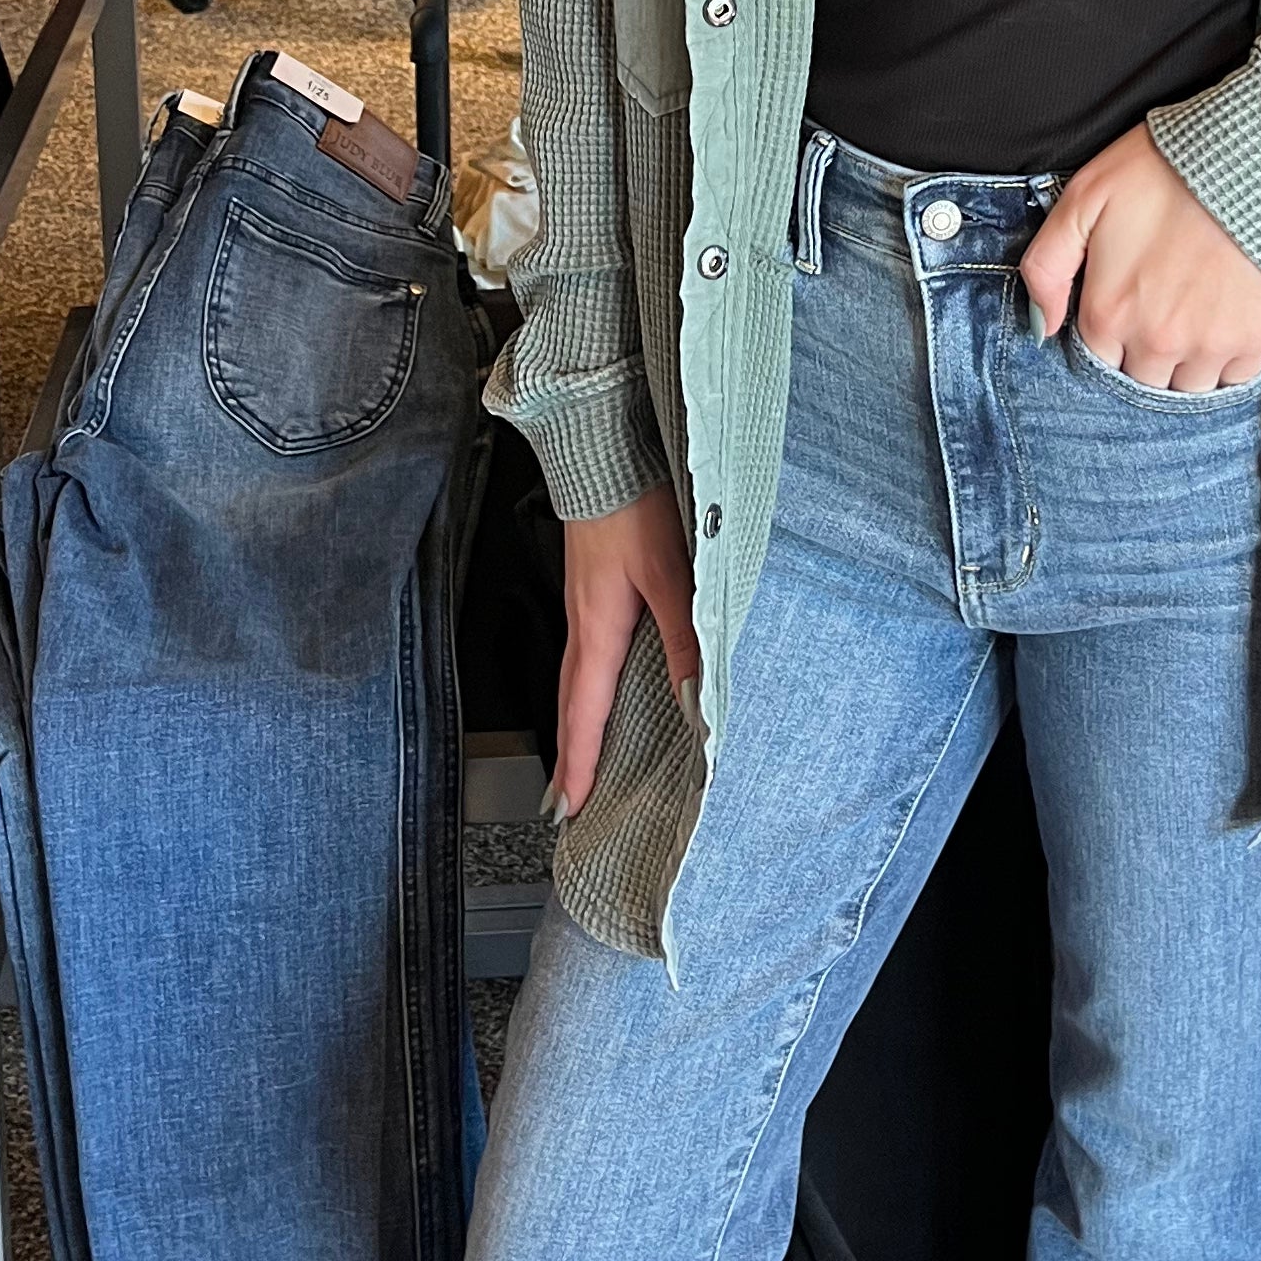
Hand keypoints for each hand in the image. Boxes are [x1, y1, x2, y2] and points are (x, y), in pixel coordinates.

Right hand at [553, 488, 698, 819]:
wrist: (603, 452)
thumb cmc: (633, 506)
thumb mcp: (672, 575)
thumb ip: (684, 636)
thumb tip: (694, 698)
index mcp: (598, 629)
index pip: (585, 713)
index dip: (579, 763)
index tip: (570, 807)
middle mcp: (583, 625)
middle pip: (571, 706)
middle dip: (570, 757)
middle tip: (567, 804)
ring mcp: (583, 607)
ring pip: (576, 682)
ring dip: (578, 727)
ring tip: (583, 765)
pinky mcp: (591, 590)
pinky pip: (586, 657)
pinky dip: (589, 691)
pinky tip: (605, 694)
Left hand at [1018, 120, 1260, 393]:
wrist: (1245, 157)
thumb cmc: (1160, 172)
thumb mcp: (1081, 201)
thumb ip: (1046, 267)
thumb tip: (1042, 328)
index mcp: (1108, 314)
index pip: (1097, 361)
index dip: (1110, 332)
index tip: (1127, 303)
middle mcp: (1156, 342)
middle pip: (1141, 379)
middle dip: (1144, 351)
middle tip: (1161, 304)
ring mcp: (1208, 345)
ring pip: (1186, 388)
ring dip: (1185, 362)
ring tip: (1193, 313)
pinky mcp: (1254, 338)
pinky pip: (1234, 379)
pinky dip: (1226, 361)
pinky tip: (1223, 320)